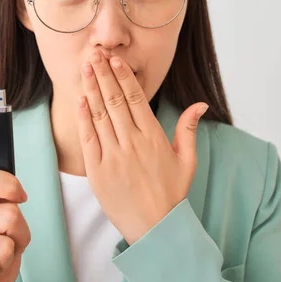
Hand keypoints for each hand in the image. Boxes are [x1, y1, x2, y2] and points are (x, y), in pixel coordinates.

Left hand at [77, 50, 207, 244]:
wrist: (154, 228)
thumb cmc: (171, 194)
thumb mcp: (187, 161)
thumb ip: (188, 129)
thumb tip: (200, 104)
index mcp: (153, 137)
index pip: (135, 98)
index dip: (123, 76)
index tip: (115, 60)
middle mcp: (132, 143)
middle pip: (115, 100)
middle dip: (103, 74)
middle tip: (94, 53)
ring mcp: (113, 156)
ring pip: (100, 115)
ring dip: (91, 89)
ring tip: (85, 68)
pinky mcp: (97, 170)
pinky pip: (88, 138)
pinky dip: (83, 118)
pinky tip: (80, 100)